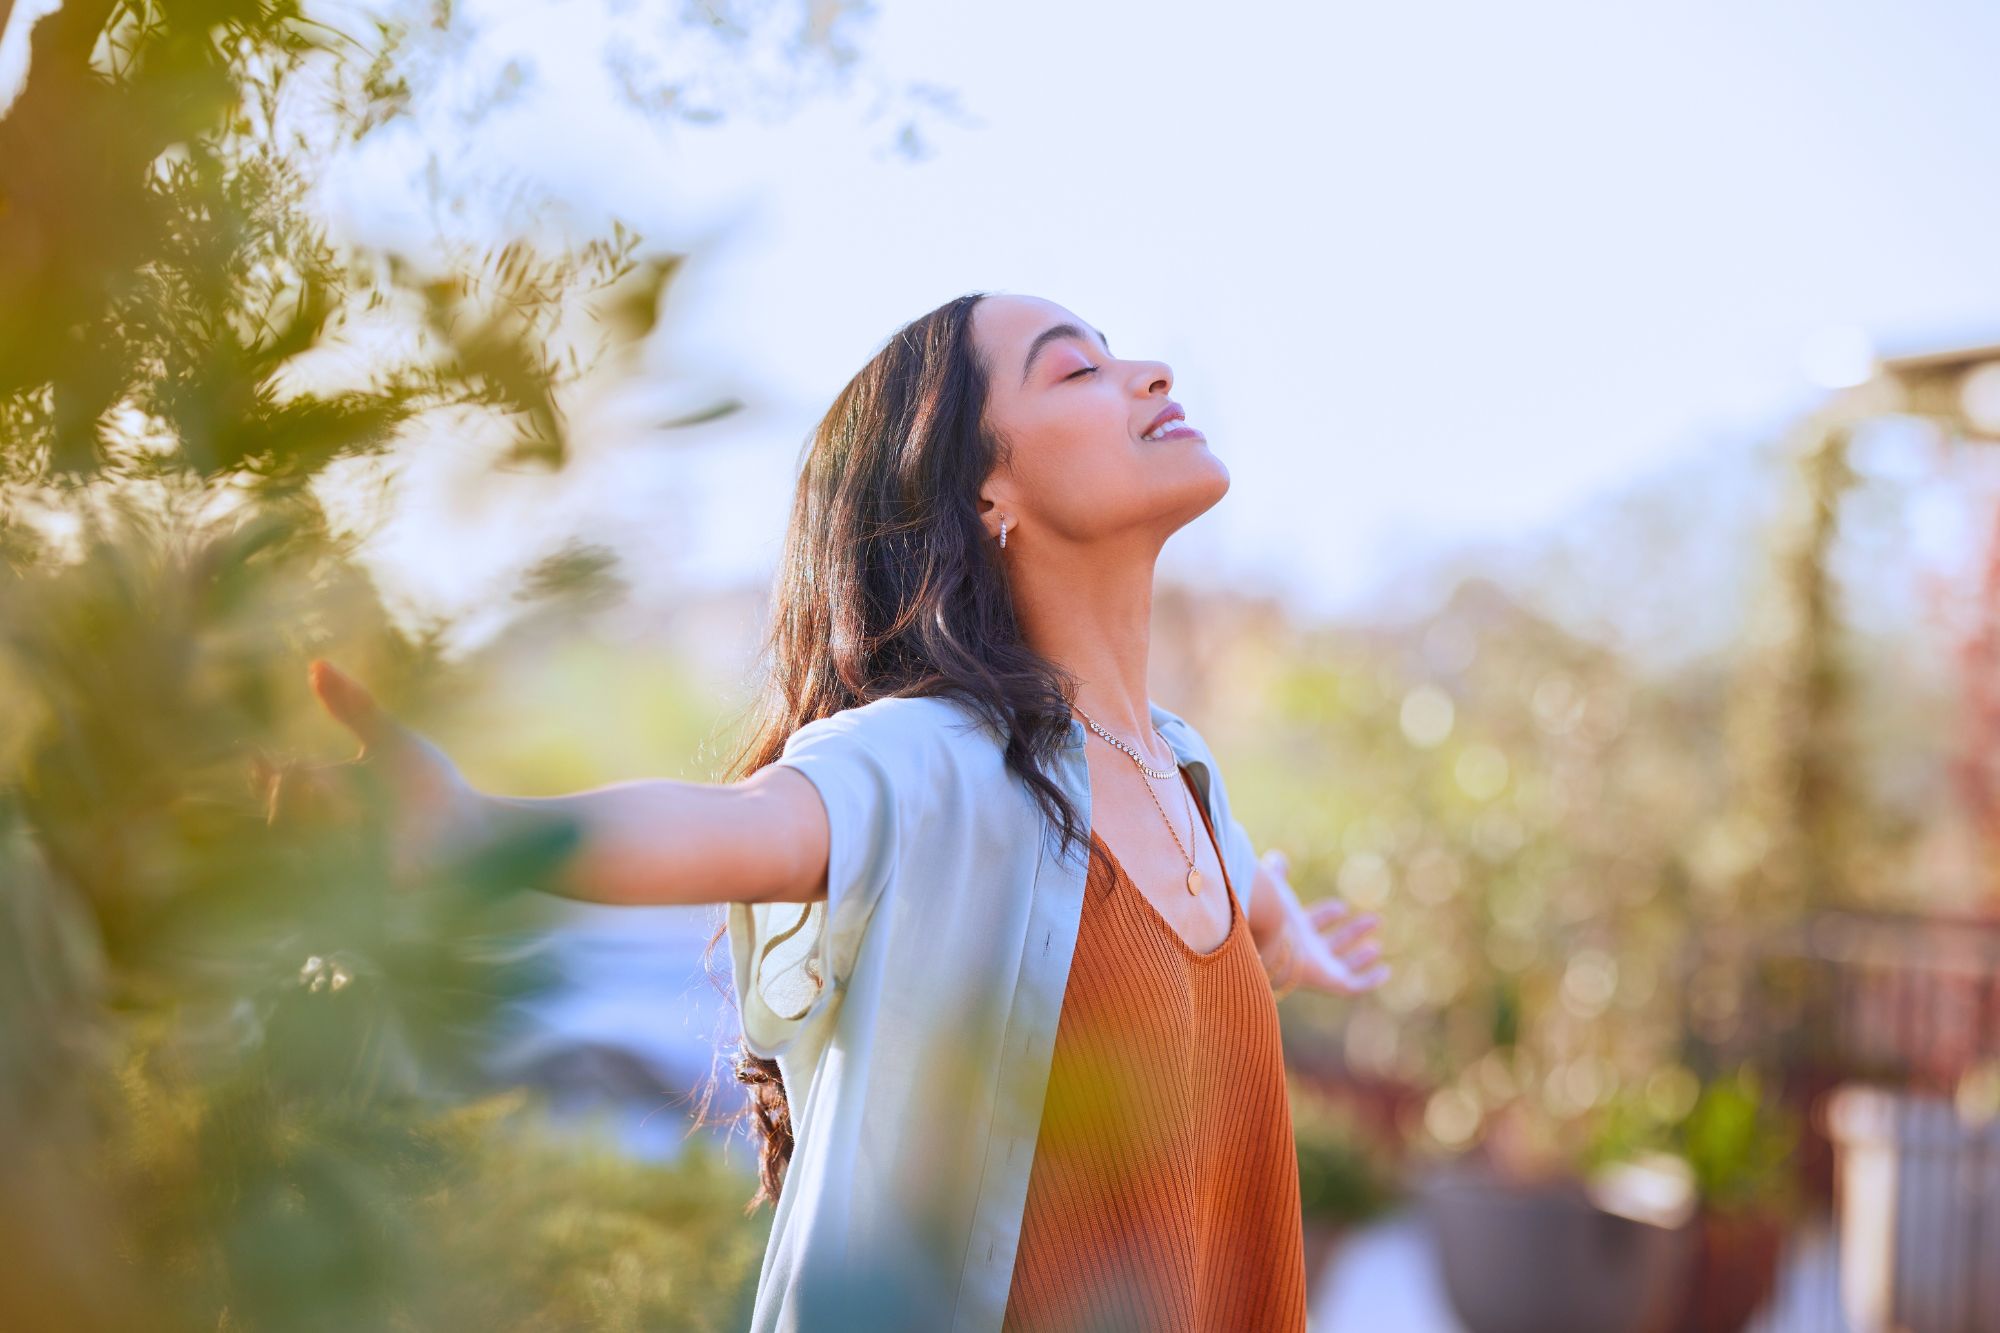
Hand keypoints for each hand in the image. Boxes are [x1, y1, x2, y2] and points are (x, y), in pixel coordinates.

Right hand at [250, 659, 490, 884]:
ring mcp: (343, 868)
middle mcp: (327, 836)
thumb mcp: (391, 741)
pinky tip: (362, 831)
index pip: (277, 791)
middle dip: (291, 795)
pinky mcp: (364, 893)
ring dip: (319, 819)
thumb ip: (354, 707)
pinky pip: (332, 877)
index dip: (264, 778)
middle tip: (313, 776)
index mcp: (328, 799)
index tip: (260, 759)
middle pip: (280, 818)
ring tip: (347, 803)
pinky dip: (342, 849)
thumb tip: (315, 665)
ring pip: (299, 849)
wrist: (477, 830)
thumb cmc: (433, 787)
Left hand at [1259, 849, 1388, 998]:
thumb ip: (1276, 875)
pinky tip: (1384, 972)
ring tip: (1377, 947)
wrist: (1267, 938)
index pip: (1312, 924)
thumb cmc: (1269, 912)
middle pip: (1331, 945)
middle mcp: (1304, 952)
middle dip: (1351, 933)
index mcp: (1291, 931)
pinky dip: (1369, 981)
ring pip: (1343, 965)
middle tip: (1374, 920)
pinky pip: (1353, 986)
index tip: (1341, 907)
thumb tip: (1277, 857)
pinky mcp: (1330, 982)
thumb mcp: (1275, 888)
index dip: (1327, 915)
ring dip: (1360, 956)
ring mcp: (1317, 968)